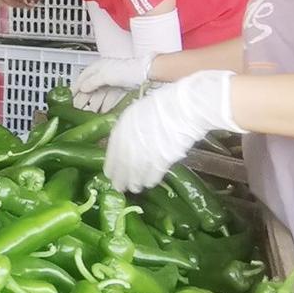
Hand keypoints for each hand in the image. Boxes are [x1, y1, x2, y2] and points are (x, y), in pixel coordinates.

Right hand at [74, 55, 154, 106]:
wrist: (145, 74)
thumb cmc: (127, 70)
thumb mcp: (105, 75)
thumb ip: (91, 82)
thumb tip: (82, 89)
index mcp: (98, 67)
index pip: (82, 78)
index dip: (75, 87)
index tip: (69, 97)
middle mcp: (104, 74)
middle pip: (90, 88)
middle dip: (83, 99)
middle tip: (76, 109)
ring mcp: (112, 82)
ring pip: (99, 95)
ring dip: (94, 104)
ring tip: (88, 114)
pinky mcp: (120, 89)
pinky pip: (109, 99)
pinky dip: (105, 105)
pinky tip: (101, 112)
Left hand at [104, 71, 242, 192]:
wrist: (184, 106)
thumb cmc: (164, 104)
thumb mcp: (139, 112)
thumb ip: (130, 129)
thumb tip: (128, 142)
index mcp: (122, 127)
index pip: (112, 152)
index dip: (111, 165)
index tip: (109, 174)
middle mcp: (130, 142)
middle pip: (123, 165)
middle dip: (120, 178)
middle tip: (119, 188)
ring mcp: (145, 152)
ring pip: (136, 173)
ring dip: (135, 182)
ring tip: (135, 188)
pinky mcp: (162, 160)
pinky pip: (153, 174)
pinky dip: (150, 180)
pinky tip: (149, 183)